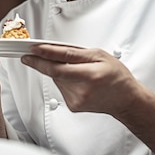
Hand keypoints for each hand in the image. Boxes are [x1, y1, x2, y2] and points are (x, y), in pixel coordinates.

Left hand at [21, 44, 139, 115]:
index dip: (43, 57)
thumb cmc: (116, 76)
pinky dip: (64, 80)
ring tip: (76, 68)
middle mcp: (82, 90)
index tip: (31, 51)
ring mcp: (76, 100)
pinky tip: (78, 79)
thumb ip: (75, 53)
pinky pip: (61, 87)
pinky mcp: (72, 106)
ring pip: (57, 79)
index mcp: (90, 75)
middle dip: (40, 62)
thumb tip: (54, 49)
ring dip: (58, 70)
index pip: (59, 66)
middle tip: (28, 55)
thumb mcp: (99, 56)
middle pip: (54, 73)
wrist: (125, 100)